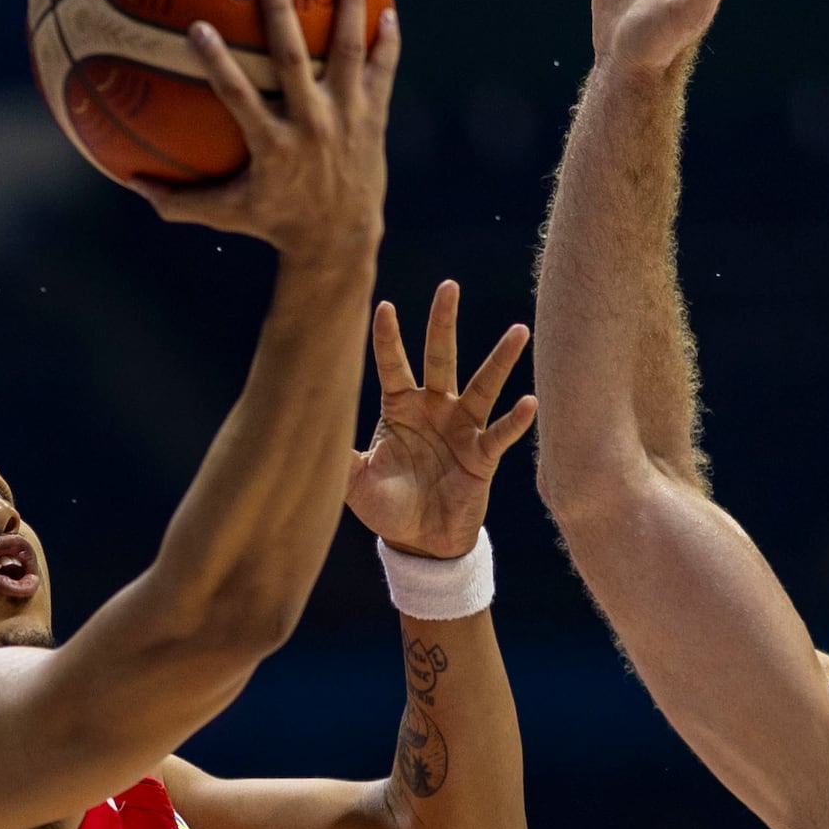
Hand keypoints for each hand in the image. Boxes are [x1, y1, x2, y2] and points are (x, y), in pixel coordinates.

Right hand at [131, 0, 394, 261]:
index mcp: (272, 146)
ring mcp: (346, 118)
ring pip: (347, 55)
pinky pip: (383, 72)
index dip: (218, 62)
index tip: (197, 27)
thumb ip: (179, 200)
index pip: (238, 96)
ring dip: (347, 11)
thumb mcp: (227, 214)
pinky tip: (388, 9)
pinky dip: (387, 42)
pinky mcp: (373, 118)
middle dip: (281, 16)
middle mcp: (311, 126)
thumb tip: (129, 184)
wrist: (339, 240)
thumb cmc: (276, 222)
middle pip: (294, 61)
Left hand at [347, 281, 539, 558]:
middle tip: (449, 286)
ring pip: (483, 385)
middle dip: (443, 322)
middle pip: (440, 357)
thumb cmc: (387, 506)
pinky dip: (515, 420)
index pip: (393, 364)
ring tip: (519, 332)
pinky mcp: (482, 456)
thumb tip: (300, 430)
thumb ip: (337, 455)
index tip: (383, 307)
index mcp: (400, 408)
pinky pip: (500, 433)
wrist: (421, 542)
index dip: (388, 338)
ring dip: (500, 359)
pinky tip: (528, 402)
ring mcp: (462, 429)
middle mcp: (434, 408)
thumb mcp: (355, 481)